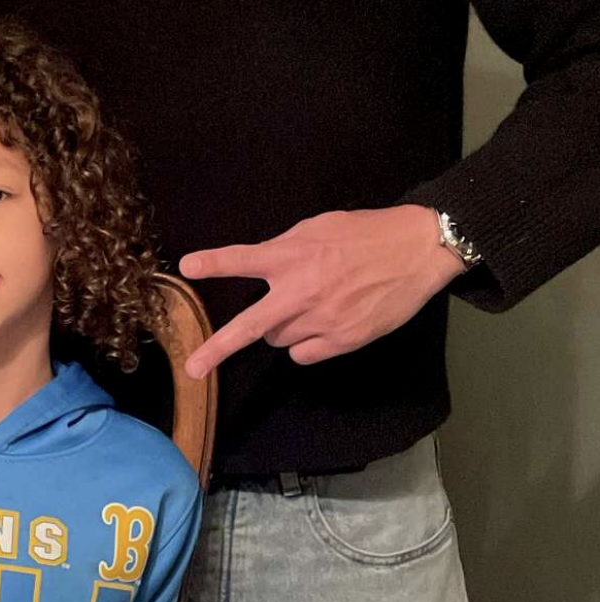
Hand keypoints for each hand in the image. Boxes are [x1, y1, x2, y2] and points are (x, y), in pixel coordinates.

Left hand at [179, 205, 467, 378]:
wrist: (419, 250)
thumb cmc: (366, 235)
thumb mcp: (320, 228)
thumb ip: (285, 249)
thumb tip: (261, 267)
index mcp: (293, 255)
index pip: (245, 258)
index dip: (215, 263)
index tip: (188, 265)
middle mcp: (302, 290)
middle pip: (249, 327)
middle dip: (217, 349)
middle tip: (193, 368)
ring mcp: (321, 319)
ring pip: (276, 340)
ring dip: (280, 328)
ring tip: (308, 307)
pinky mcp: (342, 340)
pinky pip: (302, 355)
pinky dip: (304, 345)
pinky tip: (323, 325)